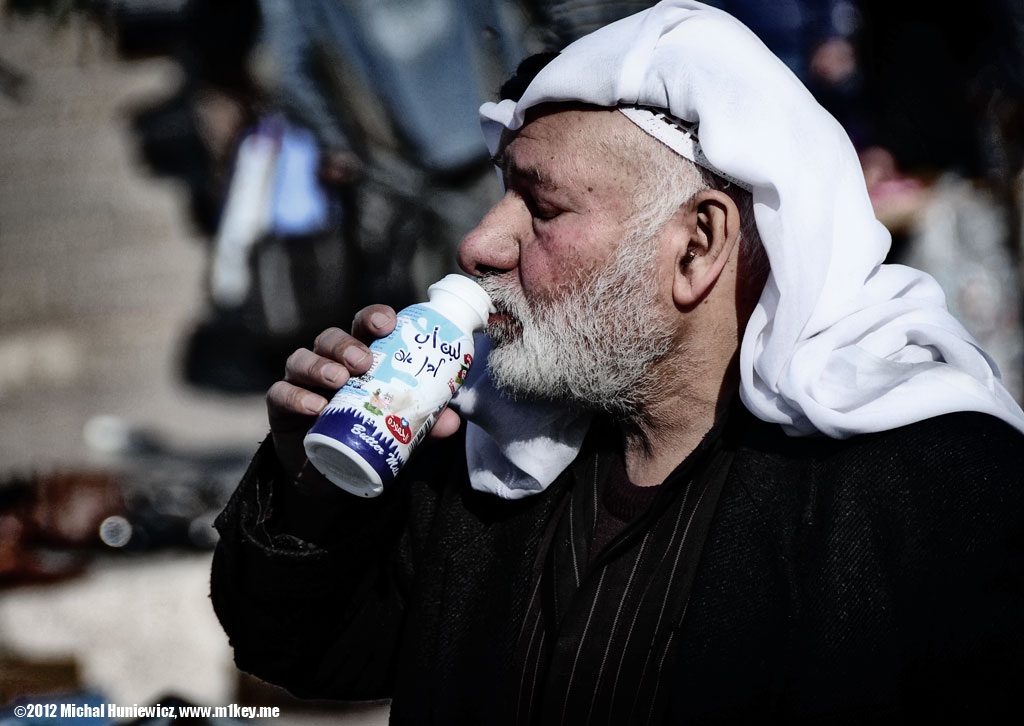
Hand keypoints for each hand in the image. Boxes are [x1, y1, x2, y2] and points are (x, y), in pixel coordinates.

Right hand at [266, 305, 461, 480]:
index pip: (364, 327)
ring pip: (302, 359)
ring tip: (340, 380)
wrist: (331, 472)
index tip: (389, 323)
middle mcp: (327, 361)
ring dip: (321, 366)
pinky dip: (297, 397)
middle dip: (347, 345)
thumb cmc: (368, 432)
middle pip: (331, 339)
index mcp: (359, 356)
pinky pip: (282, 394)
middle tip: (364, 361)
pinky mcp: (281, 406)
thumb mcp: (400, 426)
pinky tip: (316, 407)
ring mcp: (301, 381)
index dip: (374, 318)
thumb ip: (424, 419)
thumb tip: (452, 422)